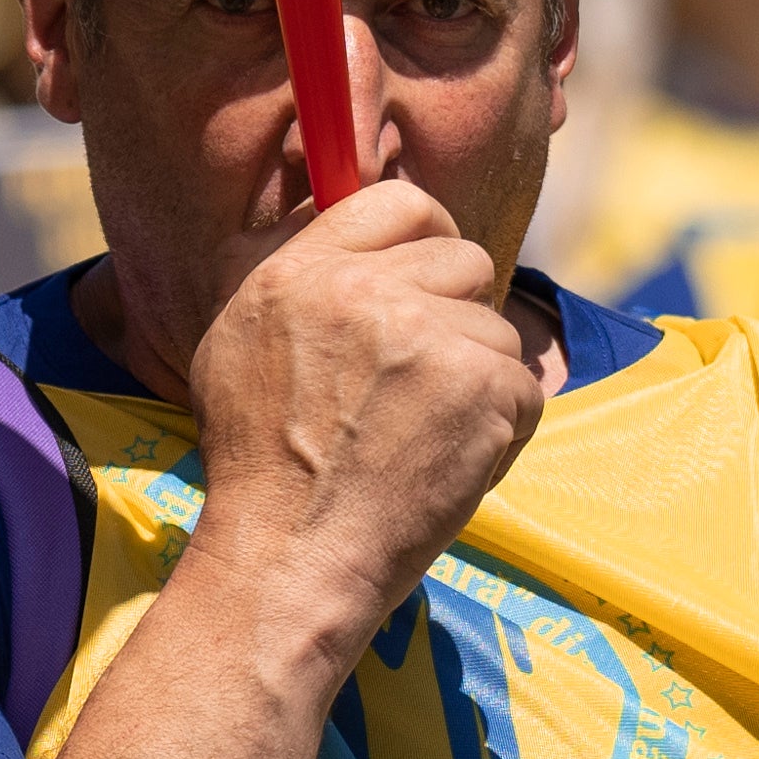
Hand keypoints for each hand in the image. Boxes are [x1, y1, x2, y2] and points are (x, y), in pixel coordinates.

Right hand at [177, 179, 545, 642]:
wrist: (289, 557)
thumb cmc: (259, 466)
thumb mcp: (233, 342)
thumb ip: (285, 268)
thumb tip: (329, 203)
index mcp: (299, 270)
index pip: (398, 201)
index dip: (428, 235)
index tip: (432, 278)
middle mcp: (362, 289)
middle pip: (464, 260)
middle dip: (458, 316)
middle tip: (421, 383)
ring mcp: (426, 334)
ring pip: (498, 329)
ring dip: (479, 381)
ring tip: (423, 435)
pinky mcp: (481, 385)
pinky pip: (525, 386)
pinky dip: (502, 429)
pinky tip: (449, 462)